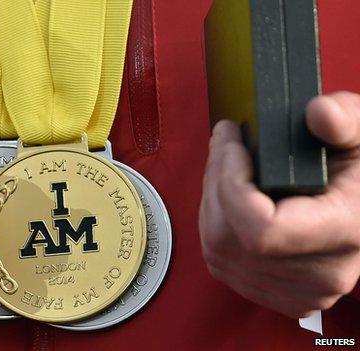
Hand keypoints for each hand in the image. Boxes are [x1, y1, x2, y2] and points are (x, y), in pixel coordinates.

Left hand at [200, 91, 359, 317]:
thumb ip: (346, 120)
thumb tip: (319, 113)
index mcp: (346, 231)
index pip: (261, 229)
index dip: (232, 184)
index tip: (234, 143)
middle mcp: (322, 274)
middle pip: (229, 237)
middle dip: (216, 181)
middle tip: (225, 143)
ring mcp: (298, 293)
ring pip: (217, 249)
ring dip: (212, 200)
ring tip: (227, 165)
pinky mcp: (279, 296)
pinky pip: (221, 261)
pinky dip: (216, 225)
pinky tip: (233, 198)